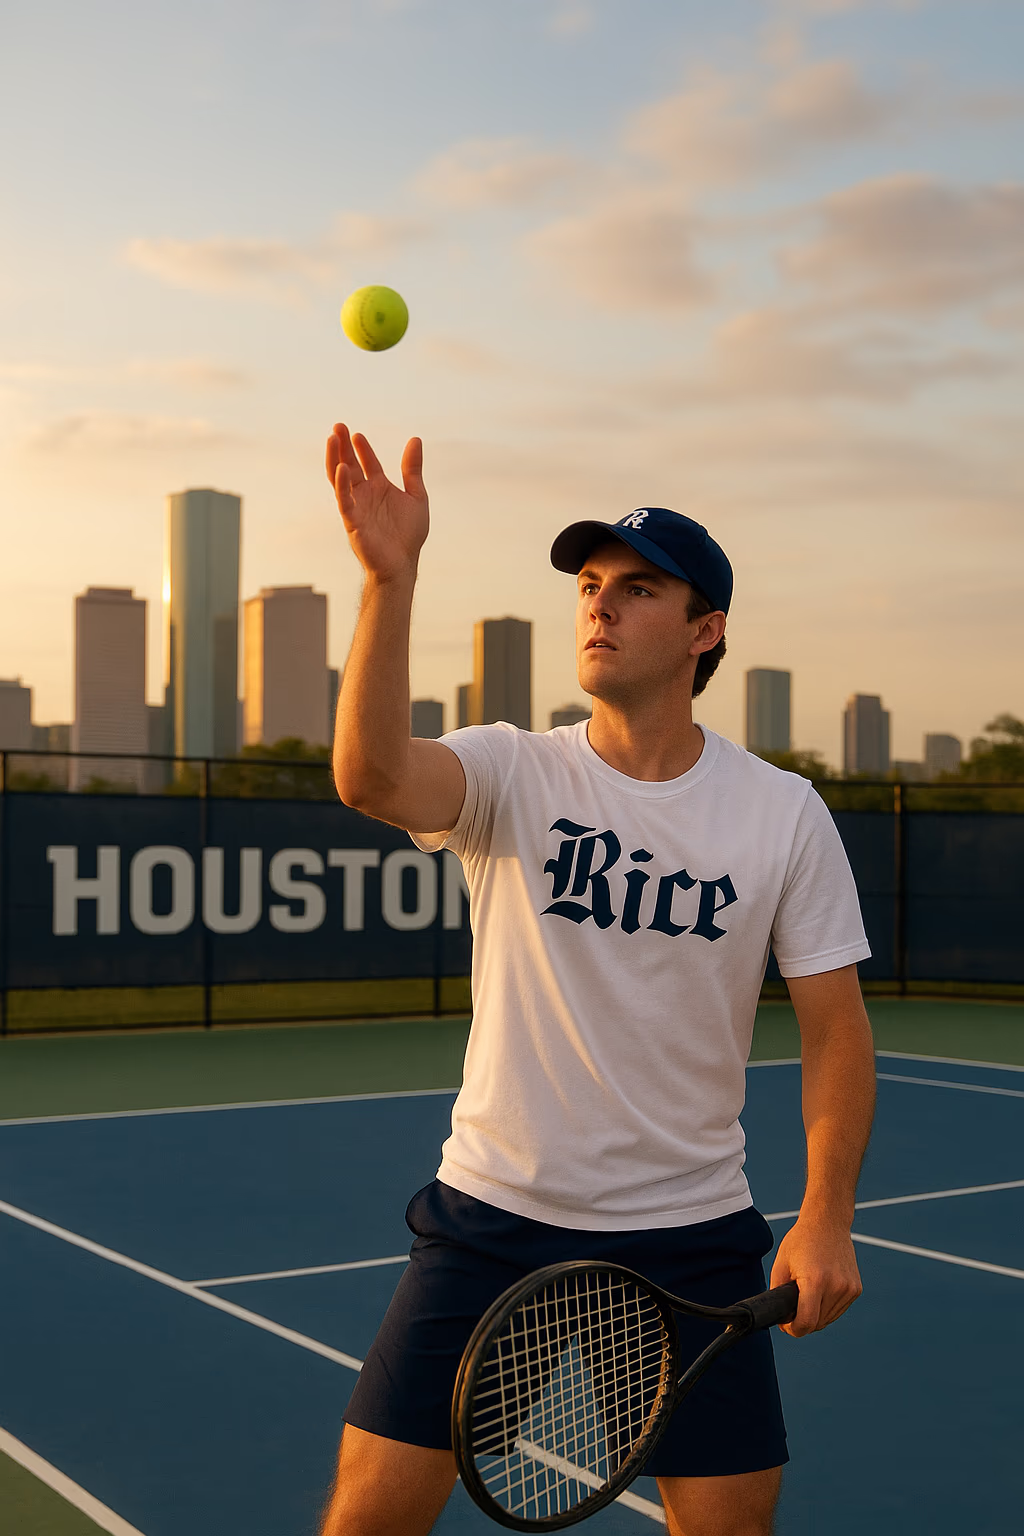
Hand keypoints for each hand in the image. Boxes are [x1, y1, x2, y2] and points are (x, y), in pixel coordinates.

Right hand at [326, 424, 427, 581]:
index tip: (357, 435)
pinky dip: (342, 484)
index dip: (362, 448)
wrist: (403, 563)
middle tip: (338, 426)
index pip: (368, 463)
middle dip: (342, 446)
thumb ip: (413, 470)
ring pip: (340, 479)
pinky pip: (344, 500)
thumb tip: (415, 439)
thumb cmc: (409, 535)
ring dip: (335, 459)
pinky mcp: (352, 521)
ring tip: (332, 439)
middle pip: (349, 465)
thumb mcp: (416, 495)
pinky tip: (341, 468)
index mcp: (379, 488)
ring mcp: (357, 507)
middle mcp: (365, 495)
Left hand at [769, 1215, 862, 1337]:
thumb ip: (777, 1293)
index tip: (786, 1325)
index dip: (793, 1330)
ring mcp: (849, 1289)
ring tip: (806, 1296)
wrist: (828, 1223)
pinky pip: (838, 1310)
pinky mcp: (856, 1289)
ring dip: (815, 1316)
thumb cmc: (801, 1241)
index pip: (807, 1322)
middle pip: (817, 1324)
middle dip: (802, 1322)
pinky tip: (820, 1292)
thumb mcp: (781, 1264)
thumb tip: (781, 1318)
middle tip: (792, 1309)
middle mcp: (836, 1287)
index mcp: (816, 1281)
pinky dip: (827, 1308)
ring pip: (828, 1319)